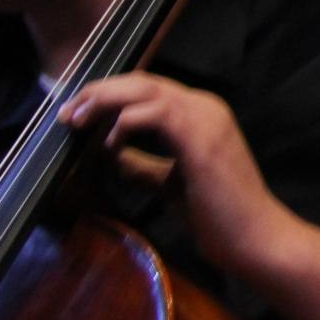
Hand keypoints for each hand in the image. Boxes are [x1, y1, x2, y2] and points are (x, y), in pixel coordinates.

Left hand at [60, 72, 299, 279]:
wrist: (253, 238)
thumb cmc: (215, 215)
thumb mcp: (166, 183)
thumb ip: (140, 165)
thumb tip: (110, 155)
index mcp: (198, 114)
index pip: (146, 90)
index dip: (108, 96)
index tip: (75, 113)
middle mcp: (203, 106)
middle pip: (141, 82)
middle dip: (98, 93)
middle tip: (66, 112)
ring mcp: (206, 118)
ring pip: (145, 90)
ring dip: (104, 101)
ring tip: (76, 120)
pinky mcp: (202, 137)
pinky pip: (155, 114)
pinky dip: (125, 123)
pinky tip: (109, 144)